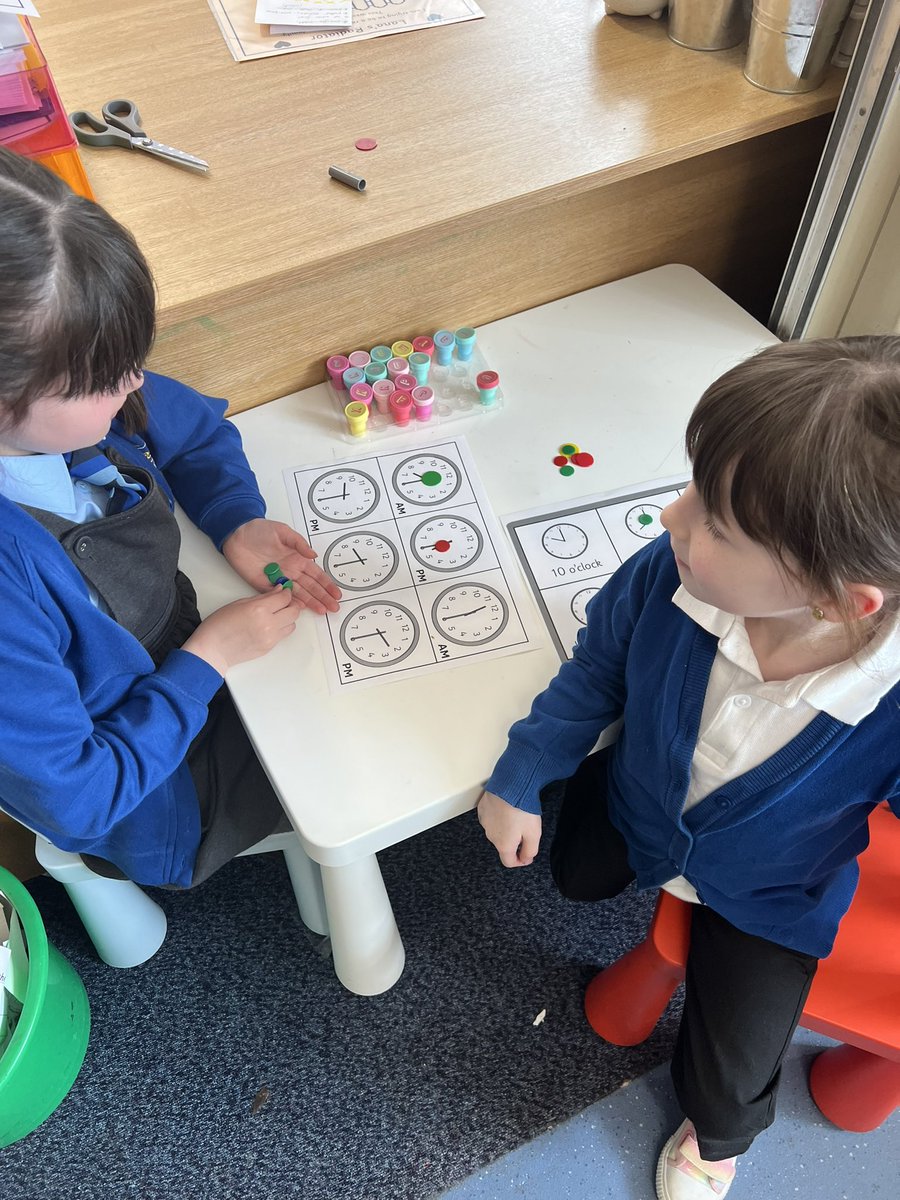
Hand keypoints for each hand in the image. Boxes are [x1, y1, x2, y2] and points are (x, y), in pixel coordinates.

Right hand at [181, 589, 298, 675]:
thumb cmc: (219, 625)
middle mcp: (268, 624)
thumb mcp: (239, 603)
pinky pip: (283, 635)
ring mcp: (270, 638)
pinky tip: (269, 625)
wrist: (212, 649)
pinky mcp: (270, 647)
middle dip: (291, 605)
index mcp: (259, 609)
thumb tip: (278, 591)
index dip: (286, 593)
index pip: (285, 598)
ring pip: (292, 625)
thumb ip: (262, 597)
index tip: (283, 591)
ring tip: (276, 615)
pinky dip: (280, 628)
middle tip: (284, 603)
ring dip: (288, 618)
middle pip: (294, 612)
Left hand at [222, 518, 340, 613]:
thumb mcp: (282, 531)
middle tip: (334, 607)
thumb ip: (298, 543)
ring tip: (322, 611)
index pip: (316, 574)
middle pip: (311, 587)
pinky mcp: (265, 585)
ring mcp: (279, 579)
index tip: (336, 593)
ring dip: (311, 602)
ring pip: (299, 593)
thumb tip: (313, 555)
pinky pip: (279, 596)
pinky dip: (290, 603)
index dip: (327, 584)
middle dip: (323, 597)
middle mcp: (291, 571)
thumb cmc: (260, 530)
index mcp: (297, 558)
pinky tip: (300, 608)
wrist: (237, 536)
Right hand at [476, 790, 541, 867]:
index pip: (509, 862)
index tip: (526, 856)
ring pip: (497, 830)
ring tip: (517, 815)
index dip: (519, 861)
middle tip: (525, 828)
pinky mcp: (482, 809)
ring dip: (506, 827)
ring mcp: (485, 822)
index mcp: (503, 845)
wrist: (509, 787)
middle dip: (514, 841)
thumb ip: (530, 851)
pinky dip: (499, 816)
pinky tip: (507, 807)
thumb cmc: (522, 809)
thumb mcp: (534, 834)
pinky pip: (491, 817)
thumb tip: (526, 859)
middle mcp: (491, 836)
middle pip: (503, 845)